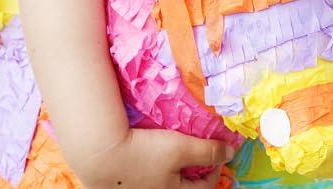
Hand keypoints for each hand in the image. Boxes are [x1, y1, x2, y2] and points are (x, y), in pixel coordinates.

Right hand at [74, 128, 236, 188]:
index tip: (218, 153)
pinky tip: (151, 158)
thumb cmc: (144, 152)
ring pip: (163, 184)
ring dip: (172, 173)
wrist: (99, 153)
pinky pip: (145, 180)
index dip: (215, 170)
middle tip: (198, 155)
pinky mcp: (123, 187)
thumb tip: (232, 152)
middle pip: (182, 188)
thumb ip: (208, 152)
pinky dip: (154, 171)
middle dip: (193, 173)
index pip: (204, 188)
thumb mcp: (181, 148)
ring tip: (175, 155)